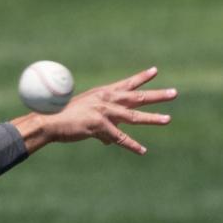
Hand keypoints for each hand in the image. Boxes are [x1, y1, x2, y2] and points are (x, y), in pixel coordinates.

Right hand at [11, 66, 176, 154]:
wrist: (49, 121)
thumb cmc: (64, 118)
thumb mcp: (86, 116)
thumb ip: (103, 127)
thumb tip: (110, 140)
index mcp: (102, 93)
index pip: (126, 84)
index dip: (142, 78)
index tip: (155, 71)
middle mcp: (106, 100)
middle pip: (137, 97)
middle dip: (157, 95)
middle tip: (174, 93)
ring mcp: (104, 112)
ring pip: (134, 116)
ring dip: (153, 118)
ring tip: (168, 119)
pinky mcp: (100, 127)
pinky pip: (120, 138)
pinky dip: (132, 146)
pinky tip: (142, 151)